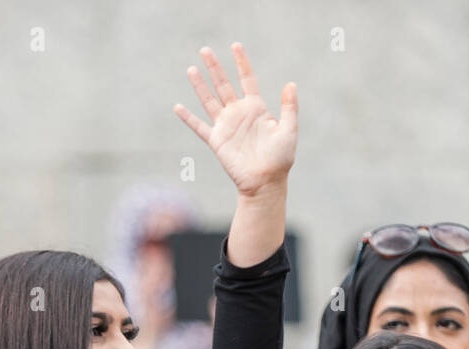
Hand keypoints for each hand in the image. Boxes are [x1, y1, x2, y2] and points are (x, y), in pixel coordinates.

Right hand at [174, 43, 296, 197]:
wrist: (265, 181)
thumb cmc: (280, 158)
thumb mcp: (288, 130)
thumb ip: (289, 107)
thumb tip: (291, 84)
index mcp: (256, 108)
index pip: (247, 79)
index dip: (241, 62)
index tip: (235, 46)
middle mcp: (238, 113)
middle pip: (224, 84)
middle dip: (214, 67)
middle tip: (205, 49)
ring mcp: (226, 126)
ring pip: (209, 100)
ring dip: (200, 85)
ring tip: (192, 68)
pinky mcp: (216, 140)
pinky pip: (199, 127)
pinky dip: (188, 118)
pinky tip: (178, 107)